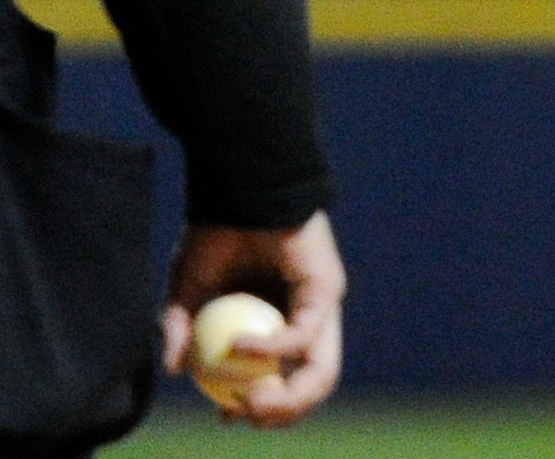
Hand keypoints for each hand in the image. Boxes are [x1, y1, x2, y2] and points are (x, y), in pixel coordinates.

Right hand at [160, 209, 345, 427]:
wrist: (239, 188)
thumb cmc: (216, 231)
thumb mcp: (187, 288)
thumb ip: (179, 328)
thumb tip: (176, 369)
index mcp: (278, 325)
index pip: (283, 382)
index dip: (259, 409)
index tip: (225, 417)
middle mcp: (307, 319)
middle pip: (311, 386)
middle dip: (278, 414)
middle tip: (239, 415)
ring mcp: (321, 306)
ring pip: (322, 372)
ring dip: (286, 398)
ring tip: (247, 401)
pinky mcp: (327, 289)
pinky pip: (301, 334)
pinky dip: (269, 349)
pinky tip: (237, 346)